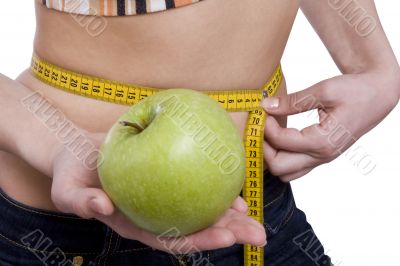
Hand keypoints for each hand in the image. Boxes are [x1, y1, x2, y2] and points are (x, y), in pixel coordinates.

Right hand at [51, 133, 265, 252]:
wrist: (79, 153)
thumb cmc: (72, 173)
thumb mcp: (67, 189)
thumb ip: (80, 201)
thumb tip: (101, 208)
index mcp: (135, 224)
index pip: (171, 240)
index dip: (199, 242)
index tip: (226, 237)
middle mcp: (154, 216)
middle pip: (194, 229)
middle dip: (228, 234)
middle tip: (258, 234)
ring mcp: (162, 199)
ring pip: (199, 209)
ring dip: (229, 214)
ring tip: (253, 214)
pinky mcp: (167, 178)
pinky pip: (194, 184)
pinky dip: (214, 186)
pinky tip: (232, 183)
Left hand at [261, 70, 399, 181]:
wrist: (377, 96)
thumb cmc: (354, 91)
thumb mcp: (323, 91)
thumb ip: (293, 101)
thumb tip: (266, 106)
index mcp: (322, 142)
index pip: (281, 142)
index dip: (265, 127)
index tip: (261, 110)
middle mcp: (322, 156)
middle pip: (279, 167)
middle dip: (263, 148)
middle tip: (260, 127)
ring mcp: (322, 159)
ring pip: (286, 173)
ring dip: (271, 156)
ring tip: (268, 134)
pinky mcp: (321, 156)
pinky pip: (295, 168)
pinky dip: (282, 157)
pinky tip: (279, 138)